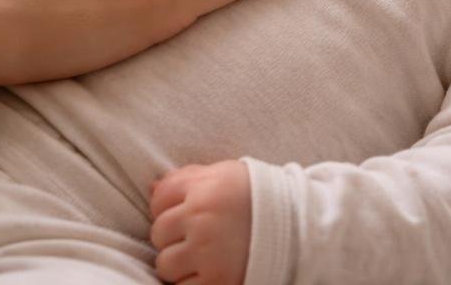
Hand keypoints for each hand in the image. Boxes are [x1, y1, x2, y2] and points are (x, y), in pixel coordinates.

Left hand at [150, 160, 250, 284]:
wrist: (300, 229)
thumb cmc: (261, 199)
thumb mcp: (227, 176)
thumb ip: (189, 178)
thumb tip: (150, 188)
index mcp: (206, 188)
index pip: (159, 198)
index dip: (169, 208)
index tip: (187, 215)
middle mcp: (203, 217)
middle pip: (159, 232)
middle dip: (174, 237)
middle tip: (199, 238)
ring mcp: (208, 252)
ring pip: (165, 264)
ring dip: (180, 265)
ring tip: (206, 258)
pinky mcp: (216, 282)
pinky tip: (211, 273)